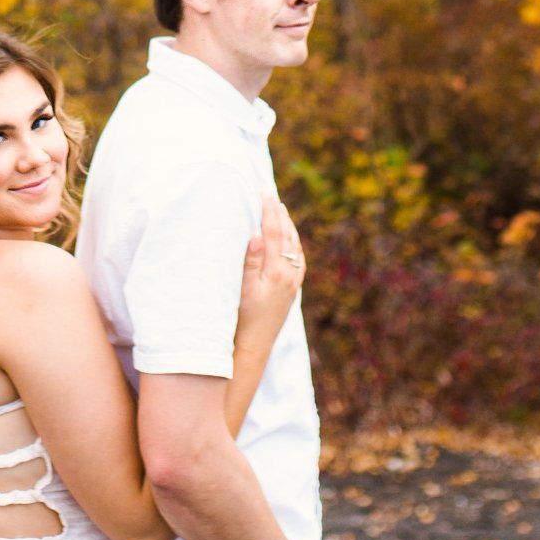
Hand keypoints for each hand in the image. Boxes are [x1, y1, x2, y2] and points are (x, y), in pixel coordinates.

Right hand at [236, 199, 305, 341]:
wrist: (254, 345)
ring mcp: (293, 283)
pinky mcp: (293, 290)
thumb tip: (257, 235)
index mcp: (276, 272)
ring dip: (288, 226)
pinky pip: (298, 259)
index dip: (268, 212)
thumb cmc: (242, 318)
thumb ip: (250, 262)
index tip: (264, 194)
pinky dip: (293, 243)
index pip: (274, 233)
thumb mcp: (242, 289)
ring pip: (295, 247)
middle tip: (271, 195)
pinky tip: (289, 240)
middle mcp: (289, 276)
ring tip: (280, 210)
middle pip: (287, 237)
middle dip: (279, 214)